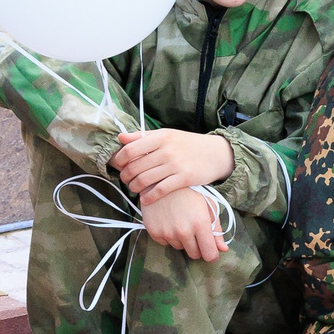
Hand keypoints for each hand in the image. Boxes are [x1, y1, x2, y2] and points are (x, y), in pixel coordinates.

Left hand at [111, 128, 235, 200]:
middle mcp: (167, 150)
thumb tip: (120, 138)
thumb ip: (143, 136)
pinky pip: (160, 190)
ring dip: (134, 187)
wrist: (215, 153)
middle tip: (125, 179)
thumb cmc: (188, 144)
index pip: (130, 150)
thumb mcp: (166, 135)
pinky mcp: (184, 179)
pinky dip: (149, 197)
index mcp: (161, 137)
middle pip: (135, 167)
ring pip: (144, 180)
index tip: (118, 165)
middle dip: (125, 176)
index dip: (119, 160)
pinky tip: (145, 199)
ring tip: (134, 188)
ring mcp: (176, 165)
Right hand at [141, 186, 227, 259]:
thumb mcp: (209, 206)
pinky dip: (169, 236)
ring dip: (182, 240)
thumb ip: (216, 229)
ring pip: (179, 248)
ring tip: (181, 221)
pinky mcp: (154, 232)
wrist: (162, 180)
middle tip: (195, 233)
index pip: (209, 254)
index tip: (211, 251)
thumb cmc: (191, 192)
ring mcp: (167, 232)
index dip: (212, 255)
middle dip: (198, 247)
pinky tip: (169, 221)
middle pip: (194, 255)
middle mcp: (183, 231)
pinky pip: (165, 243)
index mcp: (200, 224)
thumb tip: (223, 249)